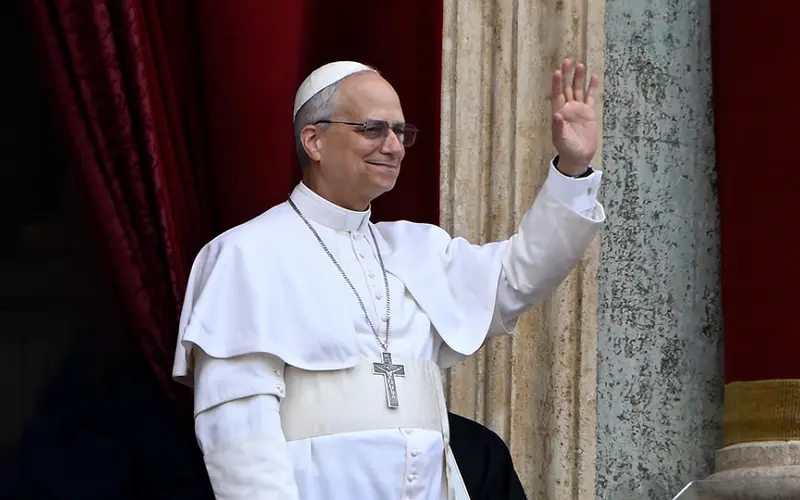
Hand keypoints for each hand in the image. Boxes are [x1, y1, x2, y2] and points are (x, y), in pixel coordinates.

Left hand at [551, 59, 599, 175]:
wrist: (579, 157)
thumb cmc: (567, 149)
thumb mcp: (561, 139)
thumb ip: (558, 127)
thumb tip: (557, 115)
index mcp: (559, 113)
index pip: (557, 94)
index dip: (557, 83)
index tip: (557, 72)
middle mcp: (568, 108)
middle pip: (567, 88)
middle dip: (567, 75)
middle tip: (567, 61)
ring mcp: (578, 109)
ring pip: (578, 90)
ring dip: (579, 78)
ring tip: (581, 65)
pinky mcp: (589, 113)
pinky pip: (590, 97)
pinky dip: (592, 87)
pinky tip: (593, 77)